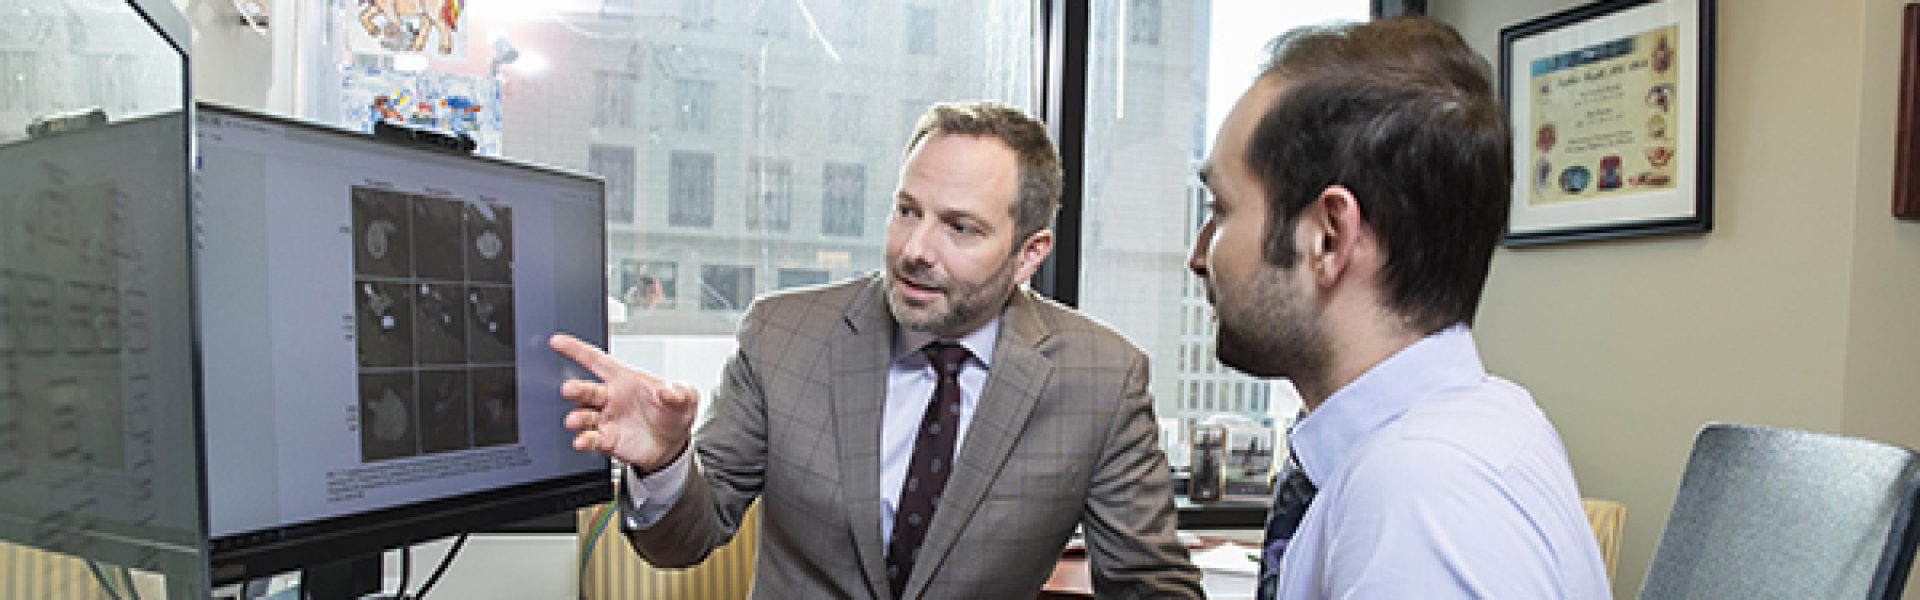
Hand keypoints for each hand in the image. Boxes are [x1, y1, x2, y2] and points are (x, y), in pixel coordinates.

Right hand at [550, 333, 697, 471]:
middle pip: (586, 390)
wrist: (673, 444)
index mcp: (624, 379)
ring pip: (584, 415)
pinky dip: (584, 440)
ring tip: (574, 420)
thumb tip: (667, 391)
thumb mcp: (684, 398)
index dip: (577, 350)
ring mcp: (606, 419)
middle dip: (575, 389)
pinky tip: (581, 441)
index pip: (597, 361)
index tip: (558, 341)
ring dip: (576, 417)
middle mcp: (610, 398)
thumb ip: (678, 393)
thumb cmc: (673, 413)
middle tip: (568, 389)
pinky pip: (591, 438)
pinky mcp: (607, 440)